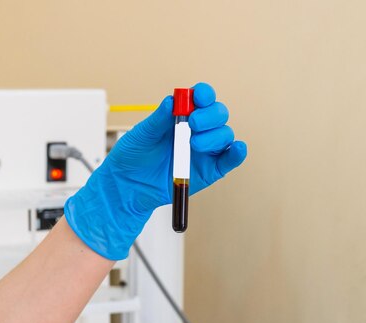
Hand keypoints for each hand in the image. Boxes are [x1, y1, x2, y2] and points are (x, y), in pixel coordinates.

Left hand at [64, 82, 246, 259]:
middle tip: (193, 123)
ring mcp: (205, 150)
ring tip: (193, 144)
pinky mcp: (210, 170)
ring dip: (214, 135)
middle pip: (218, 114)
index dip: (204, 94)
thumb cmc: (133, 156)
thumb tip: (172, 100)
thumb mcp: (142, 134)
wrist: (128, 186)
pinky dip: (237, 153)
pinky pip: (229, 160)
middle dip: (209, 115)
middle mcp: (197, 130)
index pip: (201, 98)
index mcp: (182, 116)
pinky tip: (236, 148)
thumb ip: (159, 119)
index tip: (198, 96)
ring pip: (224, 135)